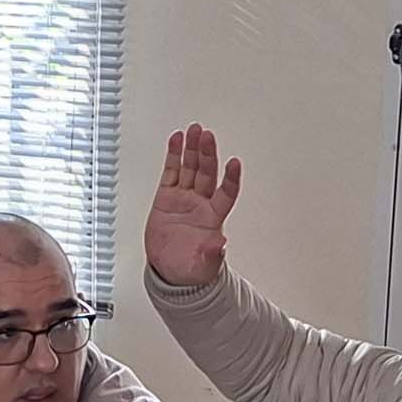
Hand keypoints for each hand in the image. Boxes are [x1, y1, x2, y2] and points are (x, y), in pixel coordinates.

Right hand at [145, 123, 242, 286]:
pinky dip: (173, 156)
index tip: (234, 163)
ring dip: (192, 149)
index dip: (231, 178)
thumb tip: (221, 244)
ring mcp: (184, 198)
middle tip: (206, 135)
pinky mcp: (167, 197)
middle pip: (207, 173)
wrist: (170, 271)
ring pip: (190, 168)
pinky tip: (176, 140)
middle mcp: (201, 203)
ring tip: (193, 131)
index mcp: (213, 217)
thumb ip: (212, 254)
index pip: (227, 192)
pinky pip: (171, 172)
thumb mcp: (204, 265)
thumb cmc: (192, 268)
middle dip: (207, 154)